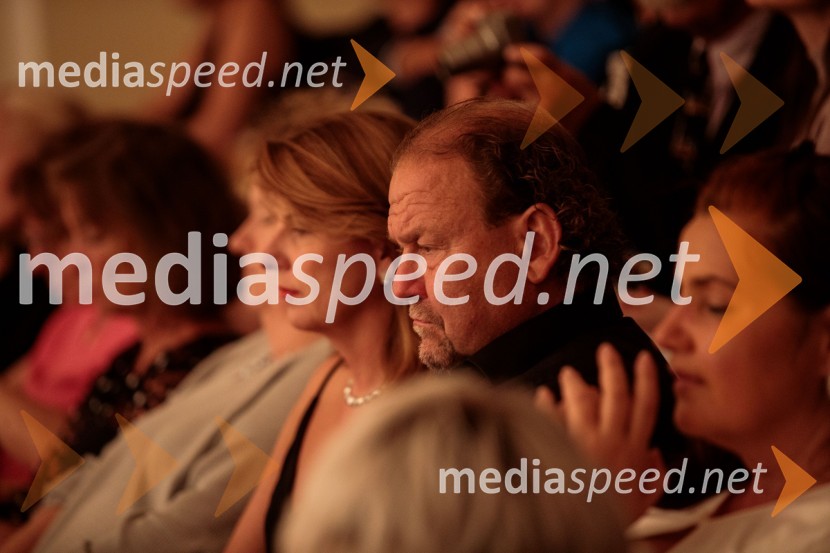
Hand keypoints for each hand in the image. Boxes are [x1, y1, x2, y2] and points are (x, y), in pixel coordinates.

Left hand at [535, 343, 663, 520]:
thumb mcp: (644, 501)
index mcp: (634, 451)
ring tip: (569, 372)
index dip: (647, 380)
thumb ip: (654, 478)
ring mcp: (584, 442)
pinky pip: (551, 419)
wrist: (584, 531)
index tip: (645, 358)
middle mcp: (611, 441)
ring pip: (583, 402)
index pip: (646, 407)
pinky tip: (542, 394)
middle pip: (616, 395)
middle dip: (613, 368)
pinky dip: (546, 405)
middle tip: (606, 350)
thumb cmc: (612, 515)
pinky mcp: (559, 447)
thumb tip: (659, 458)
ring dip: (576, 383)